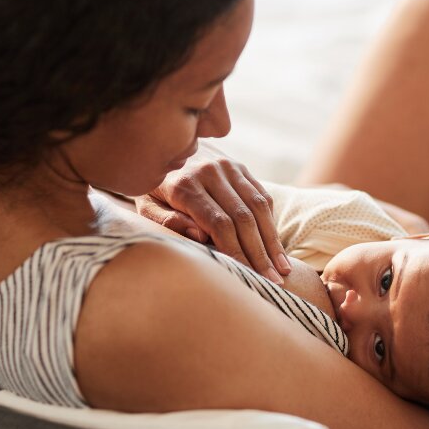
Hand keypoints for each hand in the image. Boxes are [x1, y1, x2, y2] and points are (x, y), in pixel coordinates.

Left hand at [135, 143, 290, 283]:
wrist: (162, 147)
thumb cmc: (153, 188)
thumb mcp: (145, 205)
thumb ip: (165, 221)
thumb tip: (200, 236)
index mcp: (185, 184)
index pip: (219, 223)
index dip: (237, 251)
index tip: (248, 275)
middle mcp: (210, 172)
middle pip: (243, 218)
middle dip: (259, 253)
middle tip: (273, 281)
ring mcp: (228, 167)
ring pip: (258, 207)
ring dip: (272, 241)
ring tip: (282, 269)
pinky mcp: (240, 167)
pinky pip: (262, 196)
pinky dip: (271, 223)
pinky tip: (276, 247)